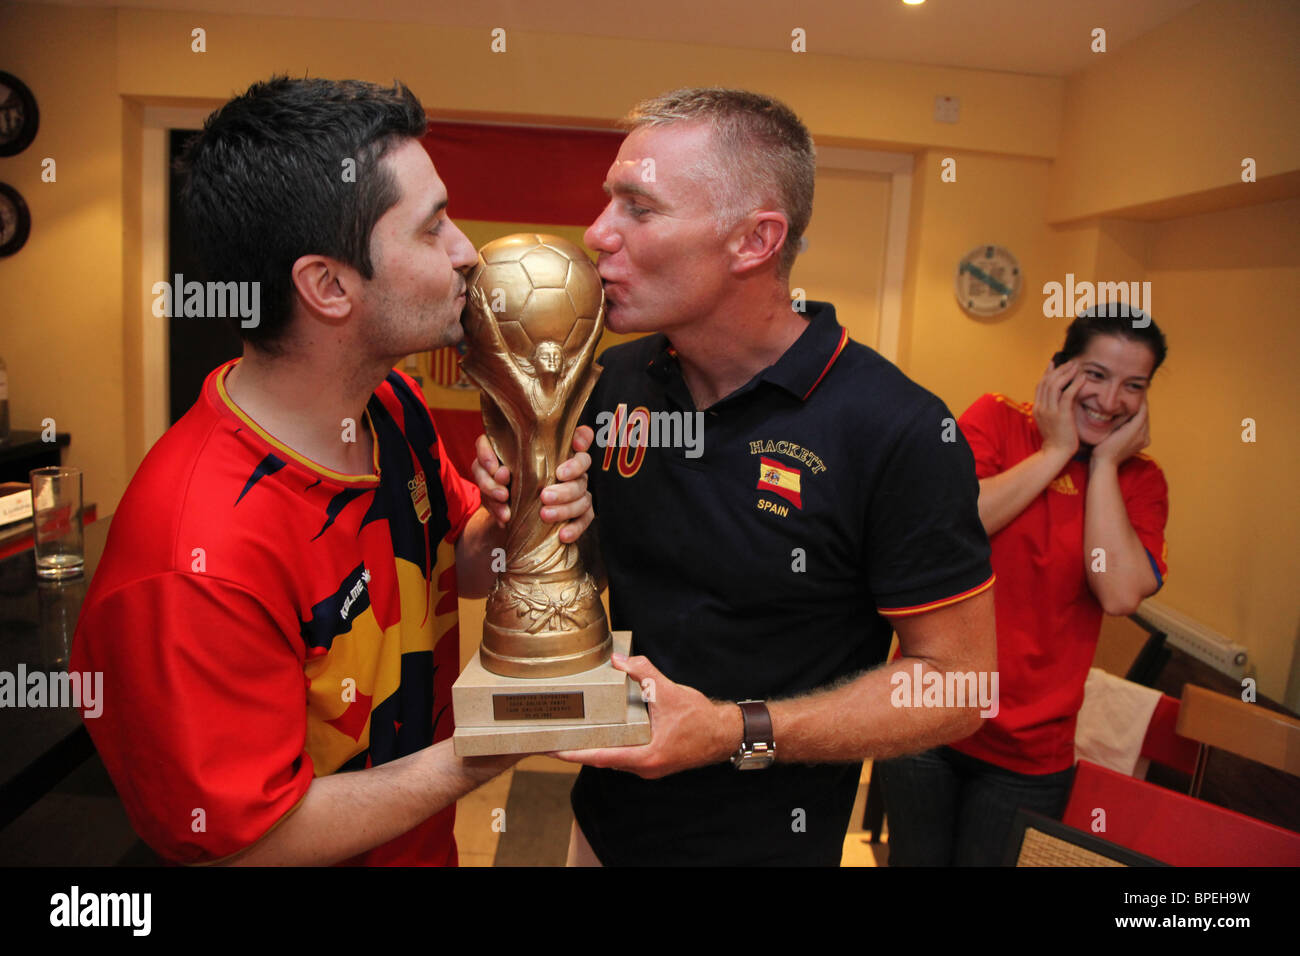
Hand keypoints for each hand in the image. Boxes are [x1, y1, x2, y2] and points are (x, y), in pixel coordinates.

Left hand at [470, 426, 596, 543]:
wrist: (501, 510)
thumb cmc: (498, 480)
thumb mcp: (487, 465)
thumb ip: (487, 457)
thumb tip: (502, 473)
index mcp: (554, 450)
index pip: (579, 438)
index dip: (582, 439)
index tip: (574, 446)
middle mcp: (570, 469)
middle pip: (582, 473)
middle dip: (564, 486)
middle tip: (544, 496)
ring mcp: (576, 492)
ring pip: (583, 498)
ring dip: (565, 508)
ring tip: (545, 514)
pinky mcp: (576, 514)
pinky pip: (583, 520)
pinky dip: (574, 528)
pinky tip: (562, 534)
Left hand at [550, 654, 739, 778]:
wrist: (724, 733)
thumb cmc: (700, 718)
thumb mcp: (668, 691)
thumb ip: (642, 672)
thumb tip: (618, 659)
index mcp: (644, 756)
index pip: (599, 757)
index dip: (572, 753)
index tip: (550, 749)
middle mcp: (643, 767)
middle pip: (601, 759)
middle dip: (577, 750)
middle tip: (551, 738)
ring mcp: (648, 767)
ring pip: (613, 758)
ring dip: (593, 747)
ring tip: (570, 735)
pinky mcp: (653, 761)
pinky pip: (624, 754)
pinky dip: (610, 744)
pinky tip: (600, 732)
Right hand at [1033, 359, 1083, 459]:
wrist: (1056, 453)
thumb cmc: (1057, 439)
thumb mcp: (1050, 421)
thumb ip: (1053, 408)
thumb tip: (1062, 396)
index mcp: (1037, 408)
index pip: (1041, 385)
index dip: (1048, 372)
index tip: (1055, 363)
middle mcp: (1041, 407)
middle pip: (1047, 382)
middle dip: (1059, 369)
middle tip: (1070, 362)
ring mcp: (1050, 411)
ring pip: (1055, 385)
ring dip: (1066, 373)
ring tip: (1076, 366)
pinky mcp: (1061, 415)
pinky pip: (1067, 395)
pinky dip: (1075, 384)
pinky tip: (1082, 378)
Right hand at [1091, 398, 1149, 467]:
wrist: (1105, 463)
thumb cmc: (1105, 447)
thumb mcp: (1116, 429)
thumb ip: (1128, 416)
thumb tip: (1133, 403)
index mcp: (1139, 432)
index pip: (1143, 410)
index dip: (1141, 399)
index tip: (1138, 389)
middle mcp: (1144, 436)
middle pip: (1145, 415)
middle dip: (1141, 405)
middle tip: (1136, 392)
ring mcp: (1143, 440)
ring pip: (1144, 421)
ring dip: (1140, 412)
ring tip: (1133, 401)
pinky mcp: (1141, 443)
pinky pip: (1142, 427)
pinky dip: (1138, 420)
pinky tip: (1132, 415)